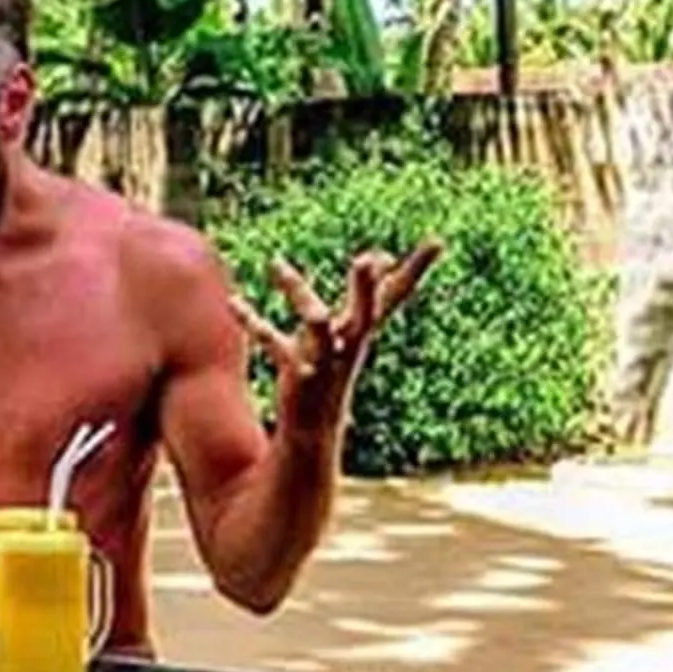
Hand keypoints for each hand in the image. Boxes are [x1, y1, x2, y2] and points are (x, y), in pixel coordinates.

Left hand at [236, 243, 443, 441]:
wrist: (315, 430)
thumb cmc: (332, 369)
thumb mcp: (351, 330)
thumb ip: (365, 295)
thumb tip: (379, 256)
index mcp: (364, 329)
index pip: (397, 293)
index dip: (417, 268)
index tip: (438, 241)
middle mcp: (350, 343)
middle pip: (367, 311)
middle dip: (366, 287)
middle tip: (367, 259)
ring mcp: (325, 359)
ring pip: (316, 324)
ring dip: (298, 294)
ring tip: (275, 265)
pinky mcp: (297, 373)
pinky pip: (273, 344)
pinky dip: (254, 323)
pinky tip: (234, 304)